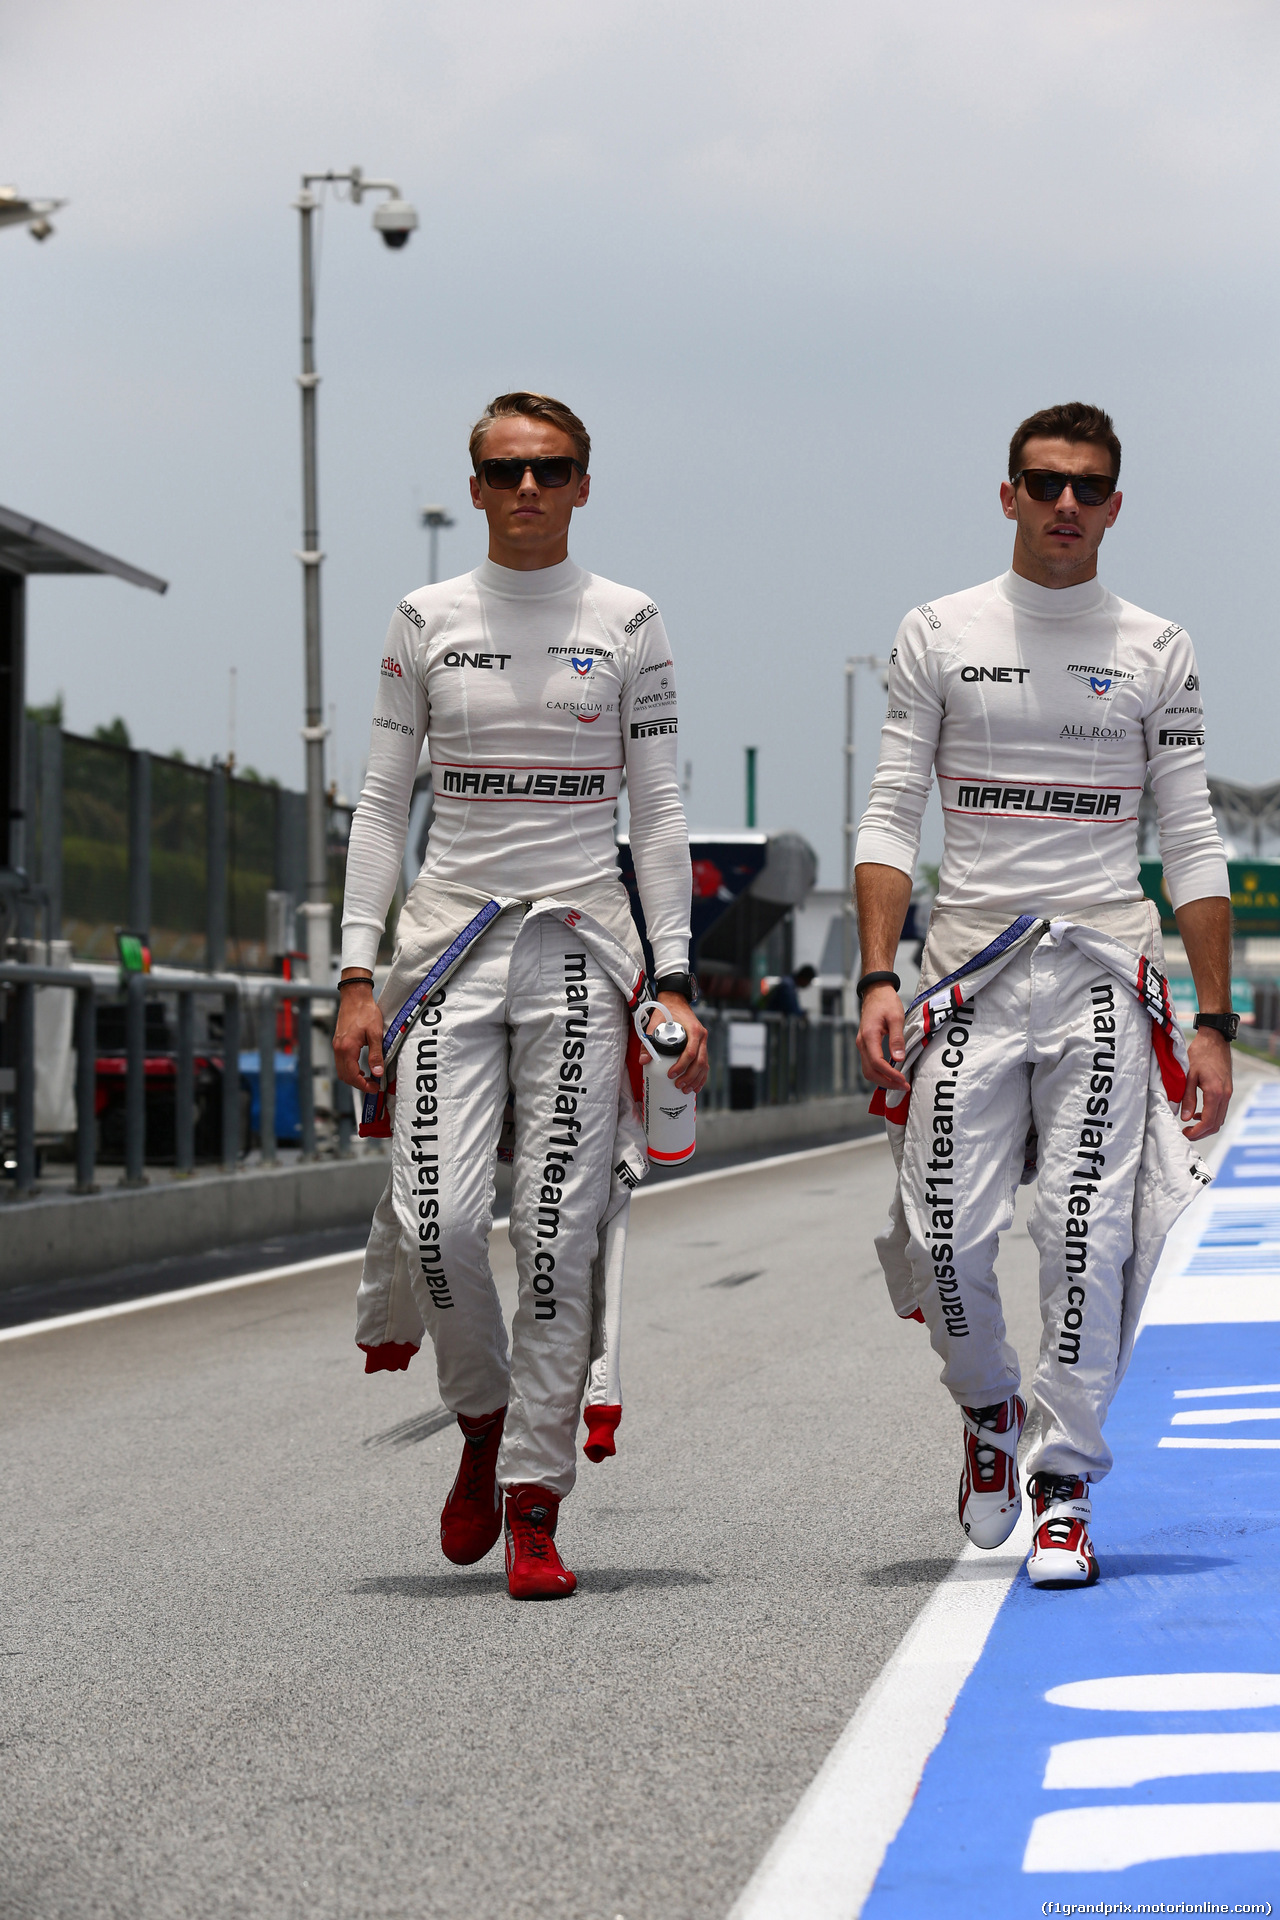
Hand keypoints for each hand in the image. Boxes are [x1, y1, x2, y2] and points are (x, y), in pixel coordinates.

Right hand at [333, 976, 385, 1094]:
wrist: (355, 996)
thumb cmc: (365, 1011)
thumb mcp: (375, 1033)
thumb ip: (376, 1054)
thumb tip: (377, 1072)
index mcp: (347, 1048)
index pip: (352, 1076)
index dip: (364, 1085)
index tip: (375, 1088)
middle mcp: (339, 1048)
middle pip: (345, 1076)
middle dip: (359, 1084)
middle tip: (373, 1085)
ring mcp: (337, 1045)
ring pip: (342, 1070)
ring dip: (354, 1077)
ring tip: (369, 1078)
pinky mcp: (338, 1042)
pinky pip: (341, 1062)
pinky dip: (350, 1069)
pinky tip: (361, 1068)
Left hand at [650, 993, 707, 1093]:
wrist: (676, 1001)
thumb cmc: (667, 1012)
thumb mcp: (655, 1023)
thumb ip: (649, 1042)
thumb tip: (644, 1061)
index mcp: (694, 1031)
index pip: (690, 1053)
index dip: (681, 1066)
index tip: (671, 1074)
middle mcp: (702, 1037)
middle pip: (700, 1062)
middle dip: (689, 1077)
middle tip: (678, 1086)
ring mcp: (703, 1042)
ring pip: (704, 1065)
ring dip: (696, 1079)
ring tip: (686, 1090)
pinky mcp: (702, 1046)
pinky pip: (704, 1063)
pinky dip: (701, 1076)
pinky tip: (695, 1086)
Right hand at [857, 983, 908, 1090]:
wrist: (875, 991)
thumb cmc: (886, 1002)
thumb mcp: (896, 1017)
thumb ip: (897, 1039)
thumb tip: (899, 1059)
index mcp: (869, 1036)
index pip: (877, 1062)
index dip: (890, 1075)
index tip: (903, 1081)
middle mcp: (862, 1043)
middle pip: (870, 1071)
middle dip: (886, 1082)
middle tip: (903, 1087)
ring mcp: (862, 1045)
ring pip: (868, 1070)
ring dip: (883, 1080)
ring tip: (899, 1083)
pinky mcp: (865, 1045)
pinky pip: (870, 1064)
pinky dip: (880, 1073)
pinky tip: (892, 1075)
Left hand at [1181, 1028, 1232, 1139]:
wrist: (1214, 1040)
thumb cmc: (1200, 1054)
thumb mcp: (1188, 1076)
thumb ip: (1188, 1098)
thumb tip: (1185, 1118)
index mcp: (1215, 1093)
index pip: (1208, 1122)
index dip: (1197, 1132)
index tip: (1184, 1134)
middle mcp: (1225, 1095)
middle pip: (1216, 1124)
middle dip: (1201, 1133)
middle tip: (1186, 1133)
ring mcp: (1228, 1093)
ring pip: (1219, 1118)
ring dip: (1206, 1126)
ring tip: (1190, 1126)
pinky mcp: (1227, 1090)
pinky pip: (1220, 1110)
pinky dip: (1210, 1117)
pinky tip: (1197, 1114)